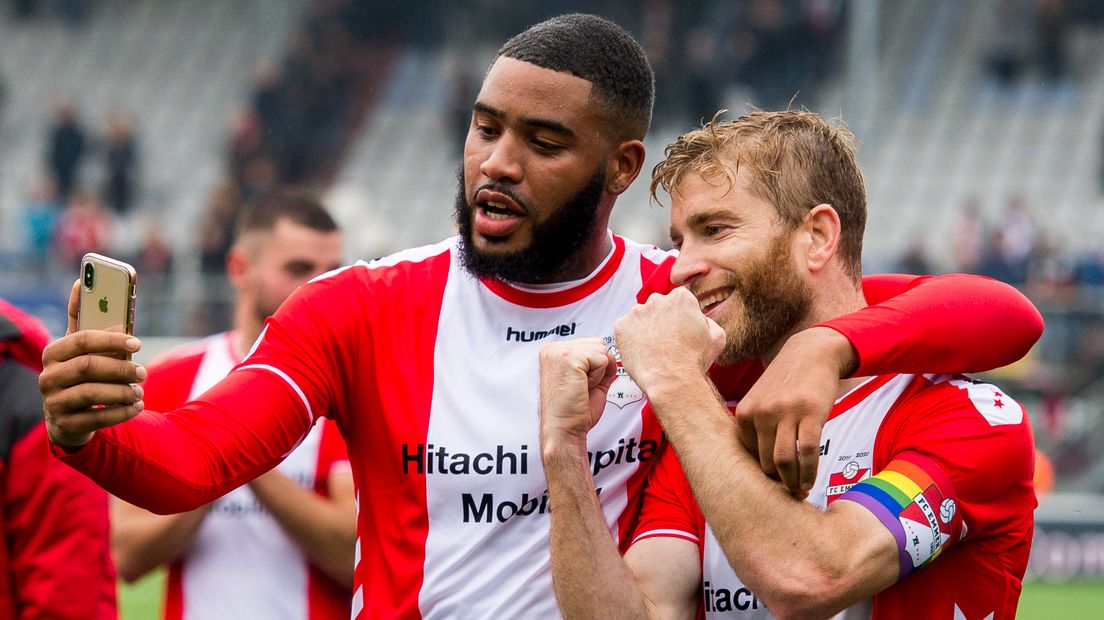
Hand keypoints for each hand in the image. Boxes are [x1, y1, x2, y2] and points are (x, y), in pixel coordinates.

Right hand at [39, 281, 145, 447]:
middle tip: (143, 372)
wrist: (68, 420)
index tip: (137, 342)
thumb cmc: (81, 375)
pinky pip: (97, 419)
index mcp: (54, 353)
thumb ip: (83, 320)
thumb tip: (80, 281)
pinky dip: (121, 412)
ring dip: (122, 391)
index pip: (81, 339)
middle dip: (121, 368)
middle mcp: (48, 377)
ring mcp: (53, 403)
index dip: (111, 339)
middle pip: (88, 366)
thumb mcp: (81, 349)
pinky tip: (136, 407)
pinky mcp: (64, 426)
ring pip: (92, 393)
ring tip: (140, 391)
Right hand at [538, 339, 617, 440]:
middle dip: (597, 367)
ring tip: (581, 387)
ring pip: (601, 350)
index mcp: (553, 352)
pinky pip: (602, 359)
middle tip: (581, 387)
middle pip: (597, 344)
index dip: (594, 367)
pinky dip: (598, 377)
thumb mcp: (589, 380)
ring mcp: (559, 351)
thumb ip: (598, 364)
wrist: (564, 430)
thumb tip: (611, 354)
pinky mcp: (569, 358)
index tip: (579, 384)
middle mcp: (552, 349)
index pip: (590, 344)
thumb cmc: (573, 411)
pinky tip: (582, 387)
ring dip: (598, 372)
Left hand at [614, 287, 725, 394]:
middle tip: (665, 341)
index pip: (678, 301)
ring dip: (645, 329)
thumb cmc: (693, 361)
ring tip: (653, 349)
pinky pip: (625, 329)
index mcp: (681, 298)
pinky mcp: (622, 326)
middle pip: (658, 307)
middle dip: (661, 321)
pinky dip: (631, 338)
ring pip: (640, 318)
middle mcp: (657, 300)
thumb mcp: (717, 337)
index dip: (680, 318)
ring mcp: (637, 312)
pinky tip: (641, 351)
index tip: (679, 330)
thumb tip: (701, 320)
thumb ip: (708, 322)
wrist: (671, 379)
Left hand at [734, 326, 855, 497]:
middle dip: (777, 485)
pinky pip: (808, 452)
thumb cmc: (786, 383)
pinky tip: (811, 481)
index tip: (770, 490)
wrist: (811, 352)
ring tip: (800, 492)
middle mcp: (760, 413)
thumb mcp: (761, 401)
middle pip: (764, 464)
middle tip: (788, 497)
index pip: (747, 458)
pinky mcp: (810, 412)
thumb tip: (756, 471)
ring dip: (793, 483)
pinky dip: (810, 472)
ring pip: (784, 462)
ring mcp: (784, 412)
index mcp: (744, 414)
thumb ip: (755, 429)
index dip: (759, 478)